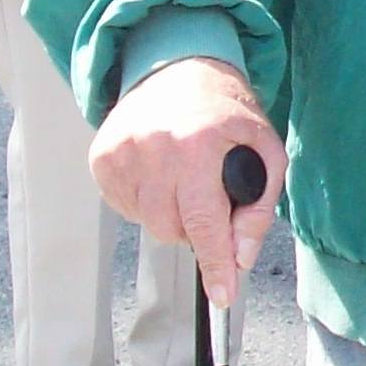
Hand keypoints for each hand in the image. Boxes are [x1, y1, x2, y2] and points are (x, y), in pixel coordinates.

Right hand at [89, 56, 287, 308]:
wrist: (178, 69)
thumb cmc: (225, 113)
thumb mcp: (264, 149)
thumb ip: (258, 206)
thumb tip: (240, 257)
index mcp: (197, 143)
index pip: (204, 220)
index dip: (215, 263)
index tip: (222, 296)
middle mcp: (153, 147)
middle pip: (172, 229)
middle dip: (196, 228)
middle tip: (209, 197)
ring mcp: (121, 151)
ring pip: (148, 223)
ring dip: (171, 215)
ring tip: (185, 178)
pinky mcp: (101, 157)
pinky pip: (126, 207)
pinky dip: (148, 202)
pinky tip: (161, 173)